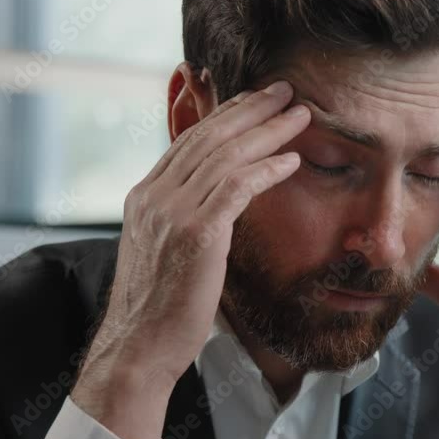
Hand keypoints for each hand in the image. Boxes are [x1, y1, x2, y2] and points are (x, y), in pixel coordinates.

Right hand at [71, 81, 309, 438]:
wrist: (139, 348)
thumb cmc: (161, 308)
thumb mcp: (165, 251)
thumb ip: (185, 219)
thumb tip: (215, 207)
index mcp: (145, 196)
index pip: (189, 141)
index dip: (225, 115)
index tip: (255, 100)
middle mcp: (154, 195)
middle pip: (209, 137)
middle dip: (251, 109)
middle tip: (284, 90)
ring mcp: (172, 212)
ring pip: (226, 155)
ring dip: (268, 131)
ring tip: (299, 114)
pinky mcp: (195, 233)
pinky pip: (237, 187)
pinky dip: (267, 169)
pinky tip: (292, 159)